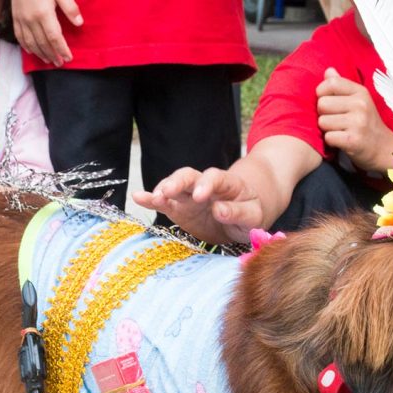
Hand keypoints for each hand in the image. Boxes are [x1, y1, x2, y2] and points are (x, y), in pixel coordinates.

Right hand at [12, 0, 83, 66]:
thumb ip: (70, 7)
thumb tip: (79, 24)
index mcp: (44, 14)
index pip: (55, 38)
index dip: (62, 49)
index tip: (69, 58)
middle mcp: (31, 20)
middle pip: (43, 43)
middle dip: (52, 55)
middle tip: (60, 63)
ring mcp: (21, 19)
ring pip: (31, 43)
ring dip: (40, 53)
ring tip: (48, 60)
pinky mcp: (15, 17)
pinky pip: (19, 36)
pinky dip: (26, 46)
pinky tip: (31, 51)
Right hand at [133, 168, 261, 244]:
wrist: (243, 216)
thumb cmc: (251, 212)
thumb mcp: (254, 216)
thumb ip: (239, 212)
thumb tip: (219, 210)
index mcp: (227, 184)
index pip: (215, 178)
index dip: (206, 184)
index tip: (200, 196)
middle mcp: (205, 185)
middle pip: (189, 176)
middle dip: (177, 182)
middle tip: (168, 192)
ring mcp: (190, 196)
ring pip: (174, 186)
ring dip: (163, 189)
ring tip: (155, 198)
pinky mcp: (180, 209)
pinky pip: (164, 203)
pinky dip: (151, 200)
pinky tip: (138, 197)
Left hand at [316, 68, 392, 171]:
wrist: (383, 148)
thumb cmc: (366, 123)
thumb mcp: (358, 100)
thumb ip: (341, 85)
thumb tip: (328, 71)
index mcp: (360, 92)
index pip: (330, 83)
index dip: (322, 93)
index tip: (328, 102)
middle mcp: (360, 105)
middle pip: (322, 104)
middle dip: (323, 114)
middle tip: (335, 120)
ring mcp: (358, 123)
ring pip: (322, 122)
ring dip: (327, 129)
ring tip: (339, 130)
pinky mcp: (353, 140)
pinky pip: (328, 137)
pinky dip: (331, 141)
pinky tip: (341, 140)